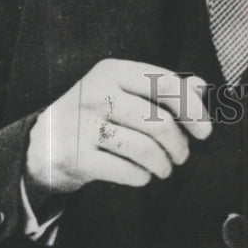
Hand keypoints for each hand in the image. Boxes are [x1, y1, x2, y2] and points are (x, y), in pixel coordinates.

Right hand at [25, 59, 211, 195]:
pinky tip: (142, 175)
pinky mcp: (76, 157)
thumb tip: (201, 87)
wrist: (42, 142)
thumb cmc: (95, 112)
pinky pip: (125, 170)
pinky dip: (142, 176)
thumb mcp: (122, 89)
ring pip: (144, 148)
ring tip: (165, 168)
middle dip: (179, 144)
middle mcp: (97, 93)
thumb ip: (161, 86)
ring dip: (163, 163)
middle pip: (158, 121)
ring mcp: (83, 125)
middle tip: (182, 155)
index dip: (192, 108)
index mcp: (112, 70)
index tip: (205, 131)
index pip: (164, 83)